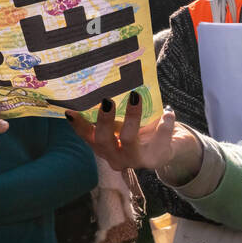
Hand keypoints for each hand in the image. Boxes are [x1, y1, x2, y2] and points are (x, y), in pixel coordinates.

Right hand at [64, 92, 202, 182]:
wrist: (171, 146)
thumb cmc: (141, 130)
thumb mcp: (123, 123)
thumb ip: (112, 112)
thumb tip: (103, 82)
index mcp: (104, 147)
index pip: (87, 136)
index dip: (78, 125)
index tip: (70, 110)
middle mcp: (115, 157)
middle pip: (104, 141)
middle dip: (104, 120)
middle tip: (107, 100)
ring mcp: (135, 160)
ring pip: (129, 140)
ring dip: (131, 117)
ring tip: (135, 97)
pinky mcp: (155, 158)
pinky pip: (159, 139)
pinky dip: (164, 125)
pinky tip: (167, 112)